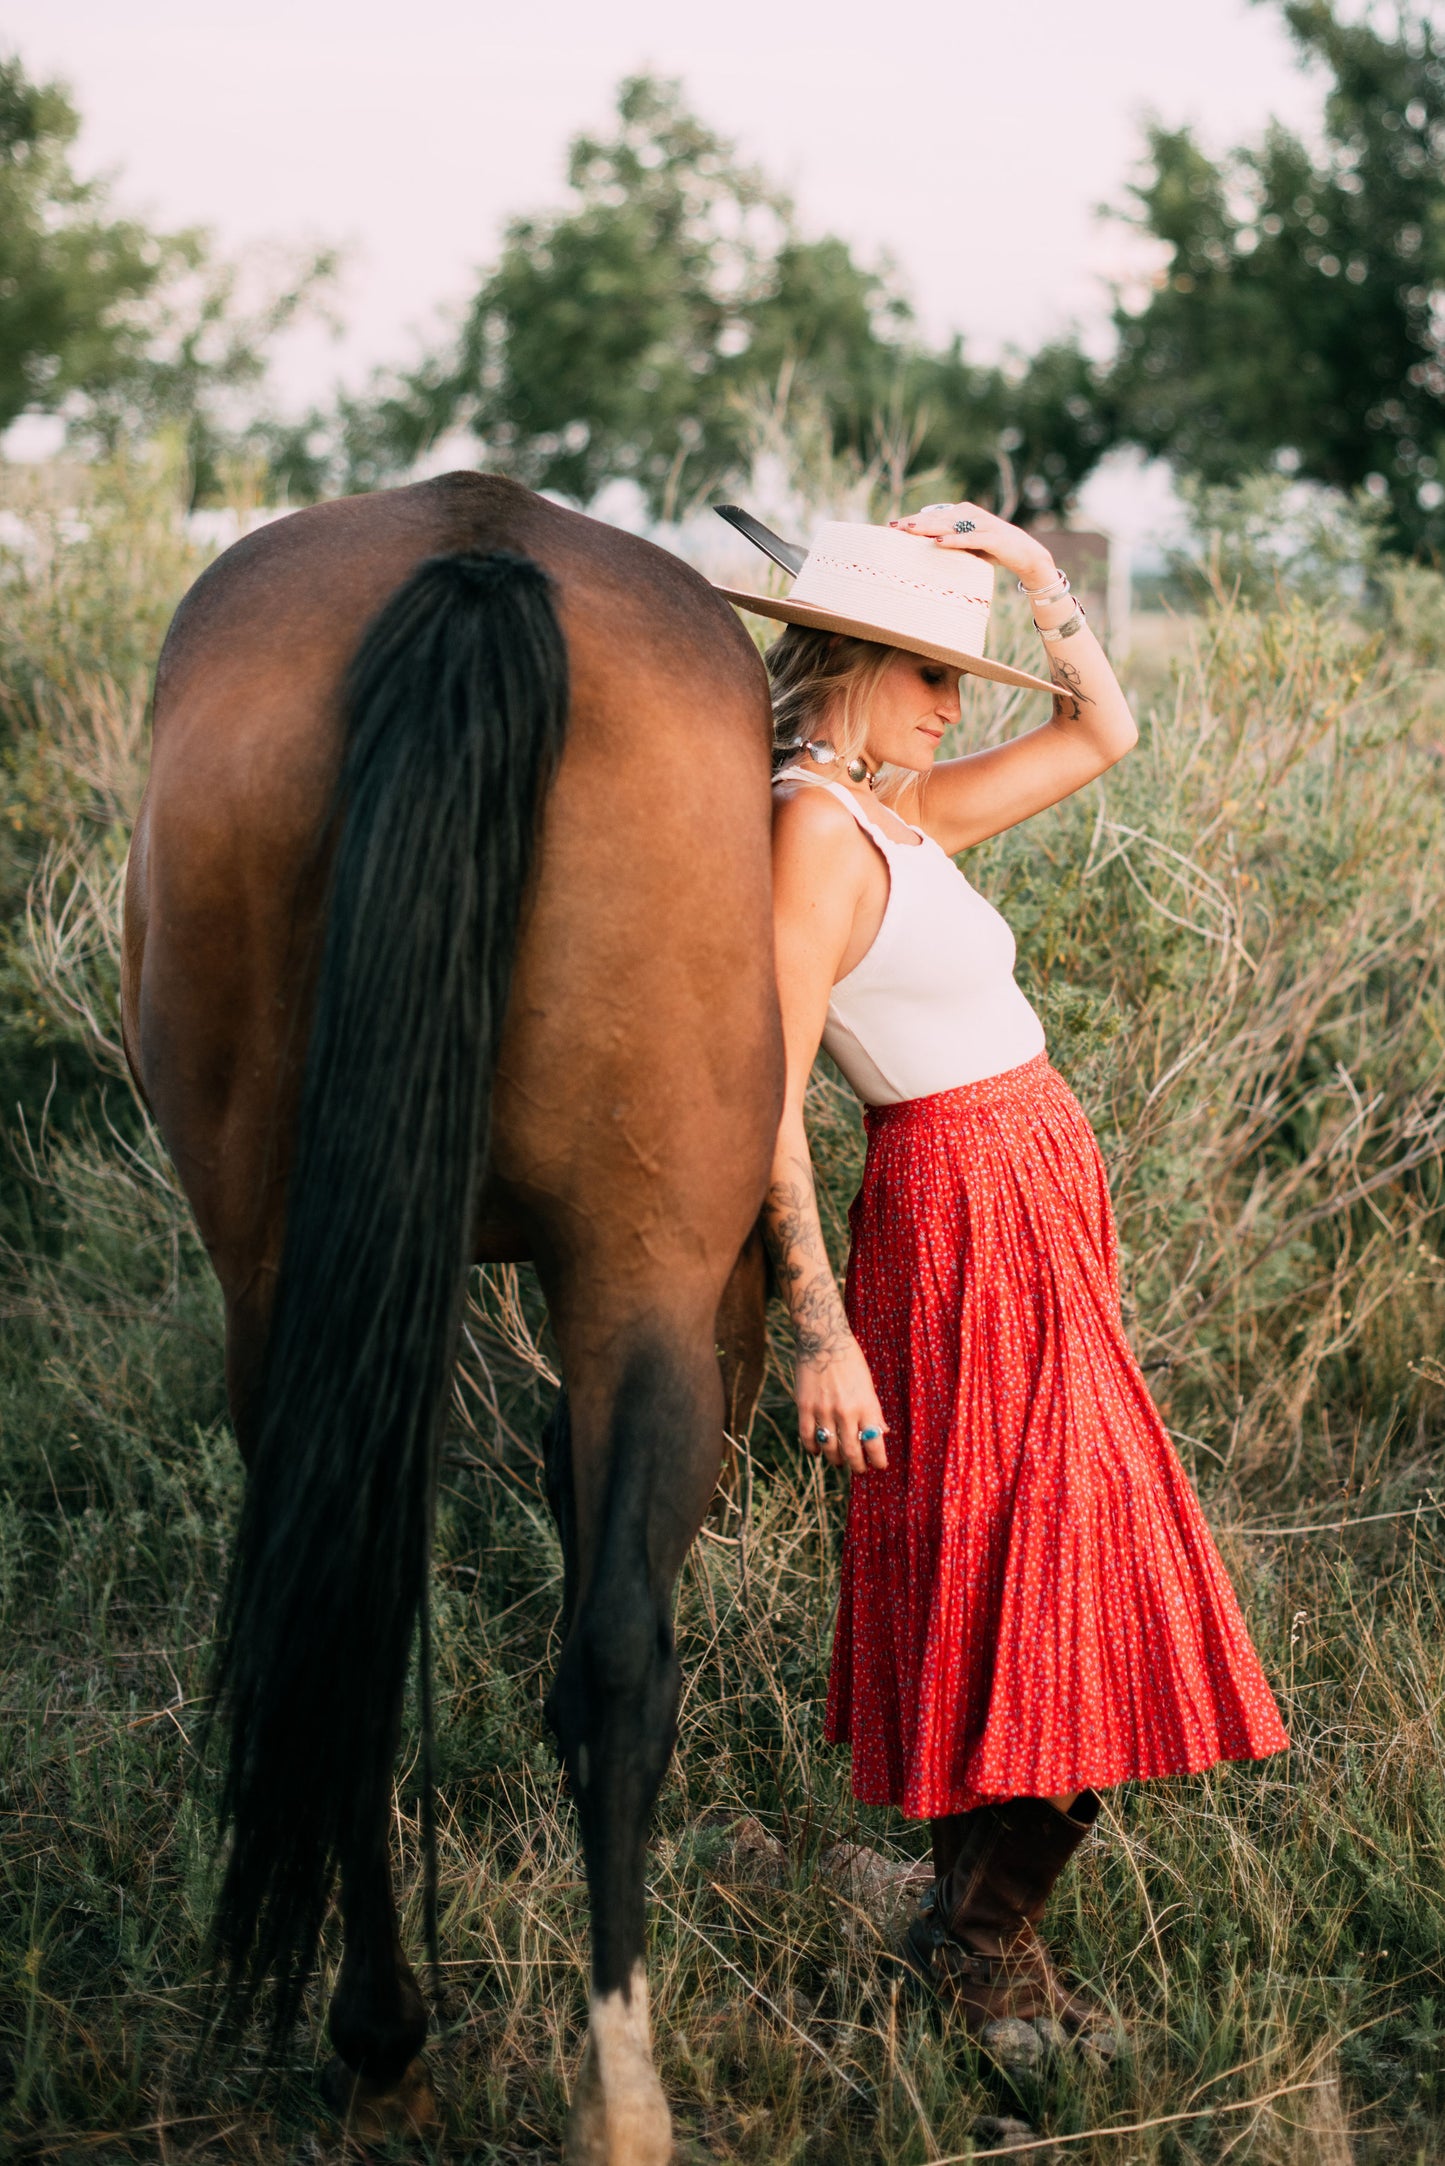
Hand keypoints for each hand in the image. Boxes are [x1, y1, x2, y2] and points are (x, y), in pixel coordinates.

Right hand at [795, 1334, 889, 1472]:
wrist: (823, 1341)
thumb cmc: (851, 1361)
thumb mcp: (868, 1385)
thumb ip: (873, 1411)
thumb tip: (881, 1433)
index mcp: (866, 1405)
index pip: (875, 1443)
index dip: (878, 1460)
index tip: (879, 1466)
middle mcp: (846, 1411)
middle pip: (851, 1452)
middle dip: (857, 1466)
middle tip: (859, 1469)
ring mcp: (823, 1410)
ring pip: (830, 1448)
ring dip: (836, 1460)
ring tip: (839, 1462)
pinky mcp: (804, 1406)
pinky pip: (808, 1437)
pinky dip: (813, 1449)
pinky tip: (818, 1452)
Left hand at [891, 501, 1055, 591]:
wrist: (1026, 554)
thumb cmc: (993, 550)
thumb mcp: (967, 546)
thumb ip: (949, 541)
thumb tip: (925, 549)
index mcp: (963, 513)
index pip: (932, 516)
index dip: (912, 520)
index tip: (890, 526)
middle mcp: (970, 514)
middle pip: (936, 518)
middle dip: (913, 523)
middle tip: (891, 527)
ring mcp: (982, 524)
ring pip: (949, 525)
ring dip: (927, 527)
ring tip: (908, 530)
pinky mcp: (992, 538)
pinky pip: (969, 539)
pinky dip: (954, 540)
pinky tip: (938, 542)